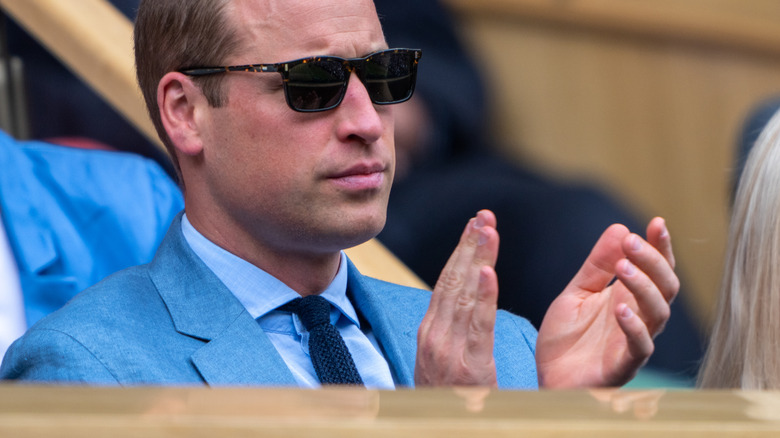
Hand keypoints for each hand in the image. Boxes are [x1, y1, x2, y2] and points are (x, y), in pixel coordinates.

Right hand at [415, 210, 499, 385]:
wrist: (441, 431)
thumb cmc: (448, 402)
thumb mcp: (442, 363)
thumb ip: (450, 333)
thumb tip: (460, 302)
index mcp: (430, 332)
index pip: (446, 282)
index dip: (461, 252)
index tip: (474, 225)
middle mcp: (435, 335)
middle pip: (453, 280)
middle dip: (469, 245)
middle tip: (483, 215)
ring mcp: (448, 350)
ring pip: (464, 294)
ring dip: (477, 258)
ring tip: (488, 229)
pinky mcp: (468, 366)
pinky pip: (477, 325)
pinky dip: (483, 295)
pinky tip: (489, 271)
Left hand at [535, 217, 678, 387]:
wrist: (547, 377)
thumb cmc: (565, 339)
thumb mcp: (576, 292)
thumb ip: (596, 265)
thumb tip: (620, 228)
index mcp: (629, 298)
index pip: (657, 269)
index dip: (661, 246)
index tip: (658, 222)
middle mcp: (638, 318)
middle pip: (666, 287)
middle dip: (652, 261)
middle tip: (632, 241)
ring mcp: (634, 342)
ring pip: (659, 313)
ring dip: (643, 286)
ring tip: (623, 267)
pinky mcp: (622, 366)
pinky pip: (640, 348)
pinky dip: (634, 327)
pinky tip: (620, 308)